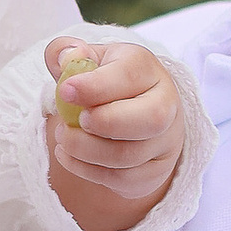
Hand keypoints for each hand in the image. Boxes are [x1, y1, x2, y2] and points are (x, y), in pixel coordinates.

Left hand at [41, 34, 184, 230]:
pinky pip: (122, 178)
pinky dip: (87, 170)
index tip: (64, 91)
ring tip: (63, 137)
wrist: (126, 115)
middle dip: (105, 123)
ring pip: (130, 155)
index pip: (131, 74)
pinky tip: (69, 156)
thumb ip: (68, 52)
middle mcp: (166, 102)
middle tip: (73, 121)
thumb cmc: (101, 83)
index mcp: (146, 68)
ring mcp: (165, 140)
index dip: (96, 85)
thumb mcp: (85, 60)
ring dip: (87, 150)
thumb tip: (66, 58)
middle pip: (150, 118)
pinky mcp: (155, 170)